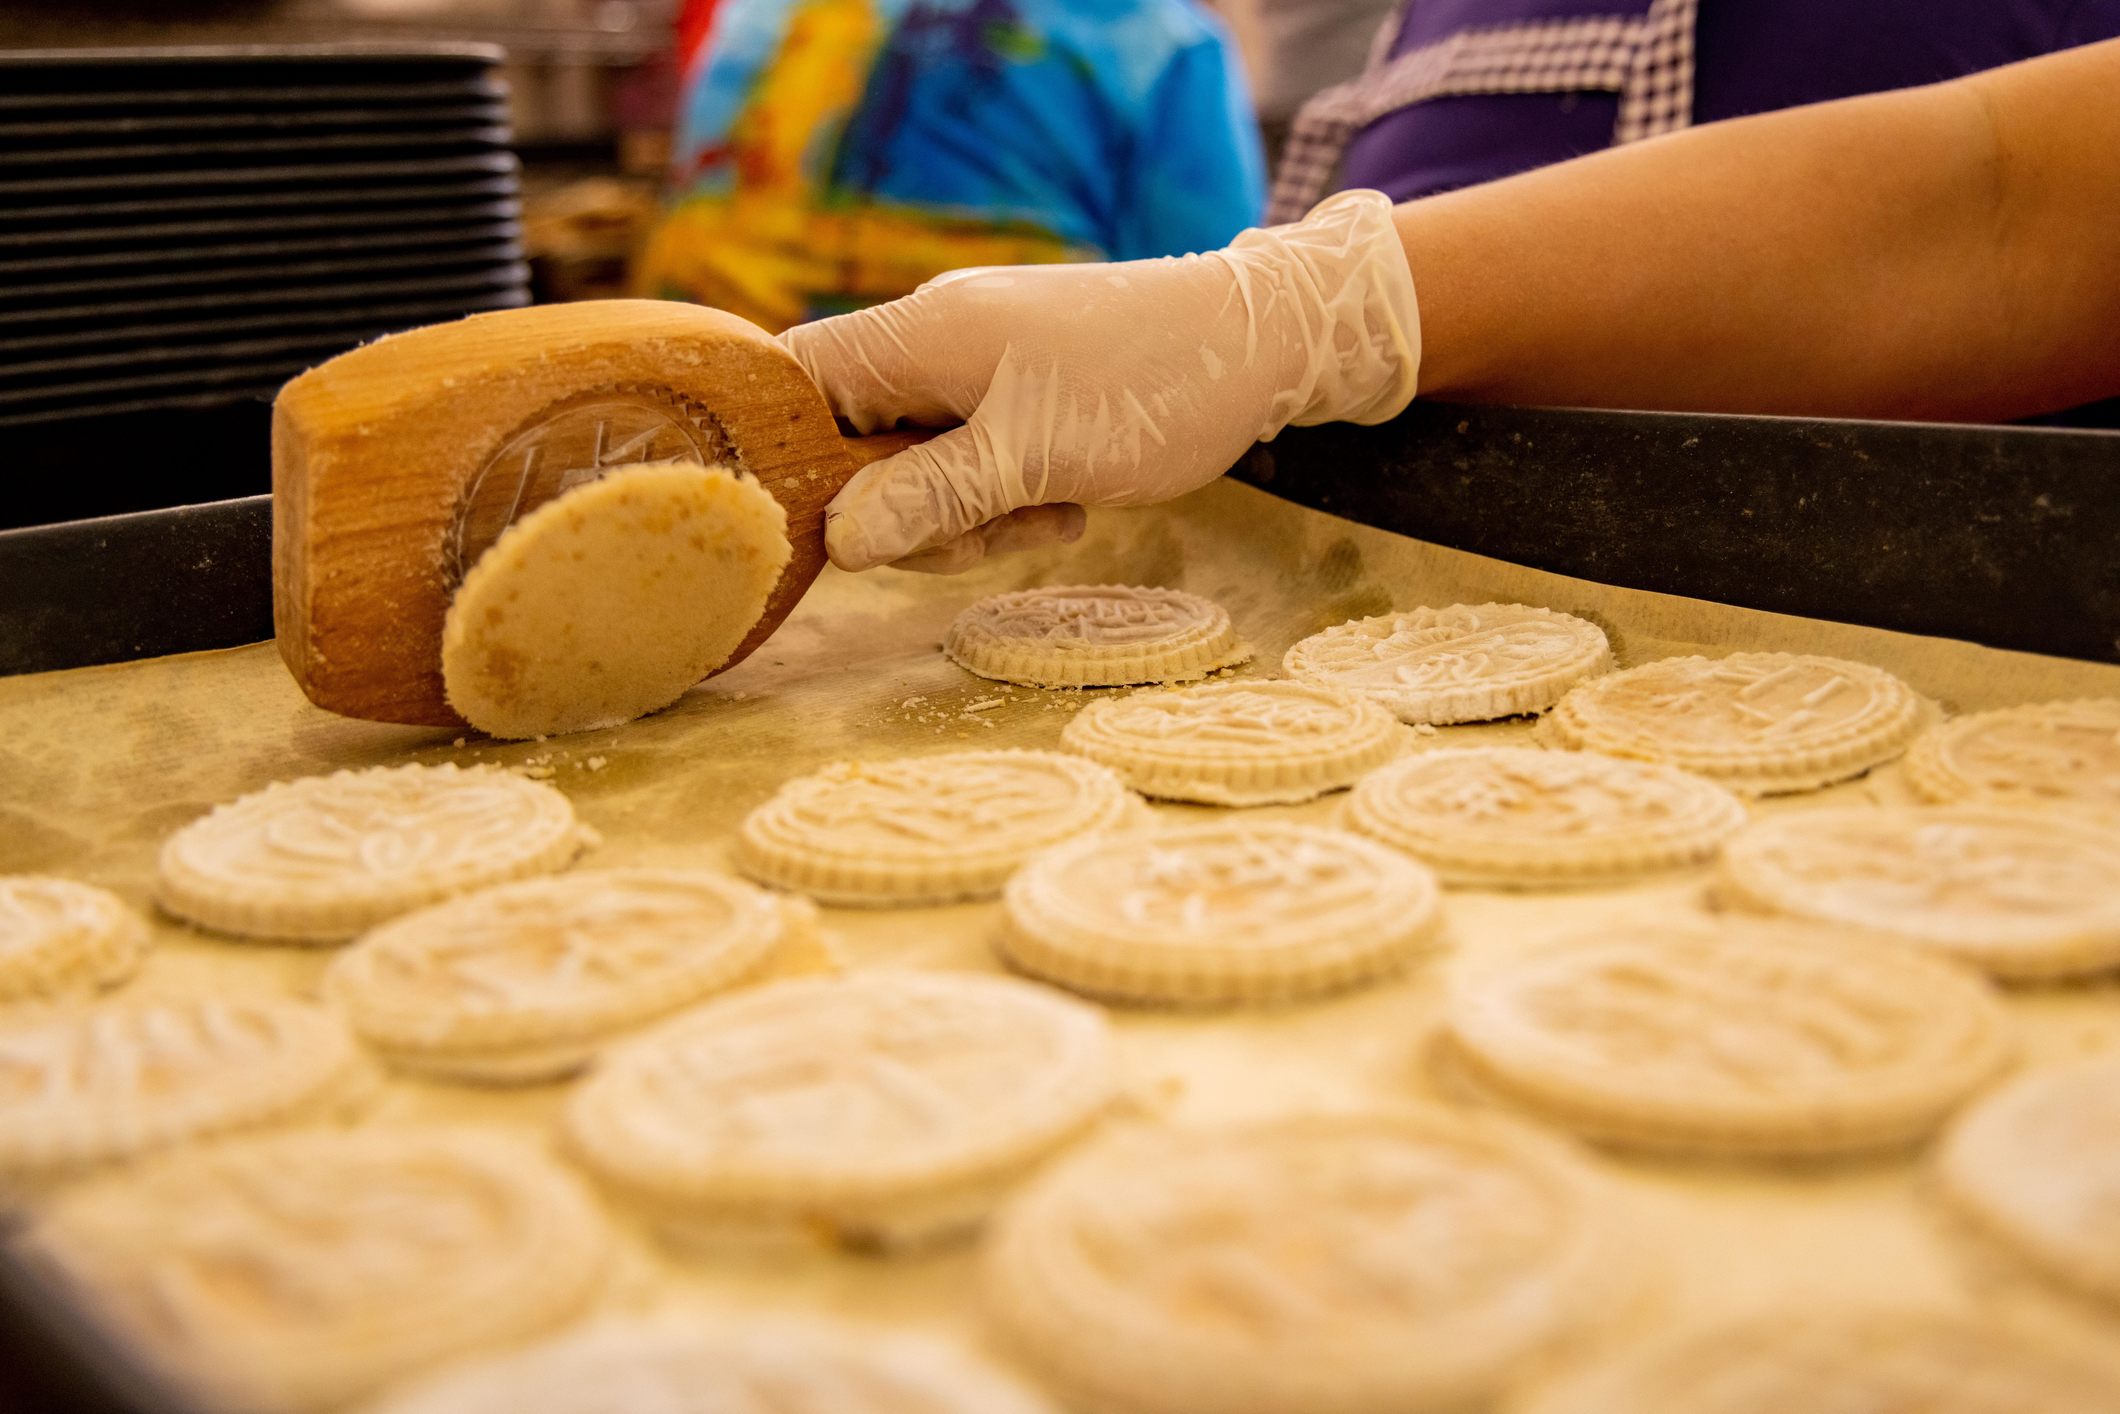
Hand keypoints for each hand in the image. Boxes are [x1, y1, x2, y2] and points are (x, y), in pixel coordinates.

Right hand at [779, 191, 1421, 571]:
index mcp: (919, 333)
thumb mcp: (1037, 458)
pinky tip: (1066, 509)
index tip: (814, 526)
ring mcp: (976, 369)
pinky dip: (1004, 500)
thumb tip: (839, 542)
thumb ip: (933, 497)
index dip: (781, 452)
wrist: (1266, 344)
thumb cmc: (1152, 386)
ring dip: (965, 517)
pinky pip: (971, 464)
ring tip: (1048, 514)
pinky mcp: (1017, 397)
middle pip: (851, 442)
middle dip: (902, 512)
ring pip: (915, 467)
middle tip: (980, 535)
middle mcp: (933, 341)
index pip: (792, 378)